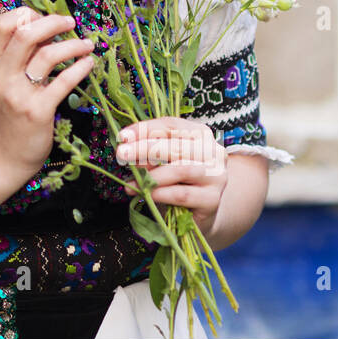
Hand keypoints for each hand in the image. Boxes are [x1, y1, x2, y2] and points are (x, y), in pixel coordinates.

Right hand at [0, 7, 98, 186]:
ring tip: (86, 45)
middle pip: (26, 33)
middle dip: (53, 22)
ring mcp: (19, 94)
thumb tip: (46, 27)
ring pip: (48, 54)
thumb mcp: (3, 81)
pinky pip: (64, 82)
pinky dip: (80, 68)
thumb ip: (18, 56)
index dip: (25, 14)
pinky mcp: (38, 111)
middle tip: (70, 23)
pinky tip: (88, 64)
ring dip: (73, 44)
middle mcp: (1, 75)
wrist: (4, 155)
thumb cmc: (9, 114)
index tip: (43, 19)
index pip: (1, 24)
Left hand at [115, 116, 227, 238]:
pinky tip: (146, 194)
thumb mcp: (164, 161)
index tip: (122, 137)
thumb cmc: (178, 181)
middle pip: (175, 145)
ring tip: (131, 182)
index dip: (145, 129)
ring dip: (151, 175)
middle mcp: (212, 151)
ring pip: (180, 170)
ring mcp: (216, 175)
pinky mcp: (212, 199)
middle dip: (144, 149)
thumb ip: (150, 151)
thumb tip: (125, 145)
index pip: (171, 125)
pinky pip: (182, 194)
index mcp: (200, 134)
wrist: (199, 213)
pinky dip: (160, 193)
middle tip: (121, 154)